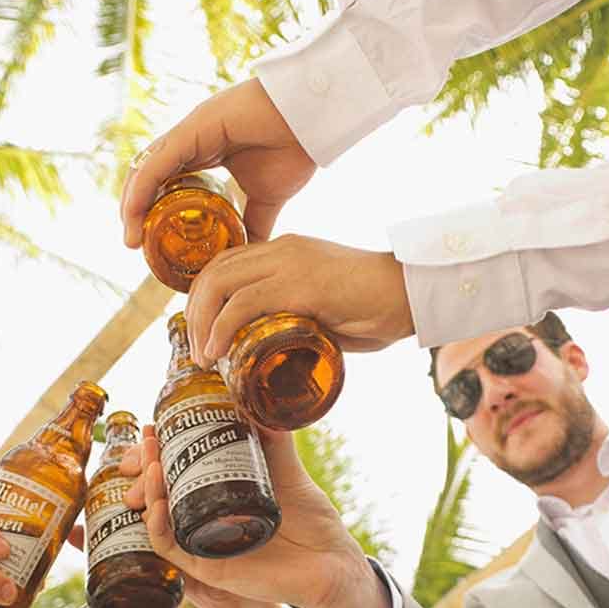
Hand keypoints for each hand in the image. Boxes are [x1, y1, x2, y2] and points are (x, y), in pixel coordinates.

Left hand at [121, 79, 314, 246]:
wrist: (311, 120)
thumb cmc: (294, 148)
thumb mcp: (268, 198)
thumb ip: (254, 223)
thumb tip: (250, 253)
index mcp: (204, 153)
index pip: (164, 183)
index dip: (151, 210)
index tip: (147, 242)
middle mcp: (190, 141)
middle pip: (148, 177)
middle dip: (136, 210)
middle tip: (134, 243)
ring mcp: (189, 133)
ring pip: (146, 169)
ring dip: (132, 203)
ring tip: (131, 236)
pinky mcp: (192, 129)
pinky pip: (157, 162)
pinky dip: (142, 188)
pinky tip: (135, 213)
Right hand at [121, 426, 369, 607]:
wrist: (332, 561)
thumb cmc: (312, 521)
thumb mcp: (289, 472)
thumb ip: (274, 440)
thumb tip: (256, 401)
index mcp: (220, 496)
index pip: (177, 471)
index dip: (159, 451)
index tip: (153, 427)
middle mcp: (207, 519)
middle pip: (161, 492)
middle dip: (147, 465)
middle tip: (148, 440)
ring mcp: (204, 543)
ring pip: (160, 517)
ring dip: (150, 489)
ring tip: (153, 462)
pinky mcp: (207, 568)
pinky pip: (171, 549)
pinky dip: (159, 527)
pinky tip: (158, 505)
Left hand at [185, 234, 412, 368]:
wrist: (413, 292)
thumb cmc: (381, 307)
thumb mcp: (329, 309)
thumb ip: (303, 320)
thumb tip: (284, 350)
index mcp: (287, 250)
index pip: (228, 263)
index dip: (205, 296)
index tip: (201, 330)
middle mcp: (282, 249)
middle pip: (215, 271)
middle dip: (195, 312)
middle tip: (197, 349)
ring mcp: (289, 264)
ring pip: (219, 284)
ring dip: (201, 324)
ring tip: (204, 357)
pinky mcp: (299, 285)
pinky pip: (242, 304)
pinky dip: (220, 329)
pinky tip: (215, 352)